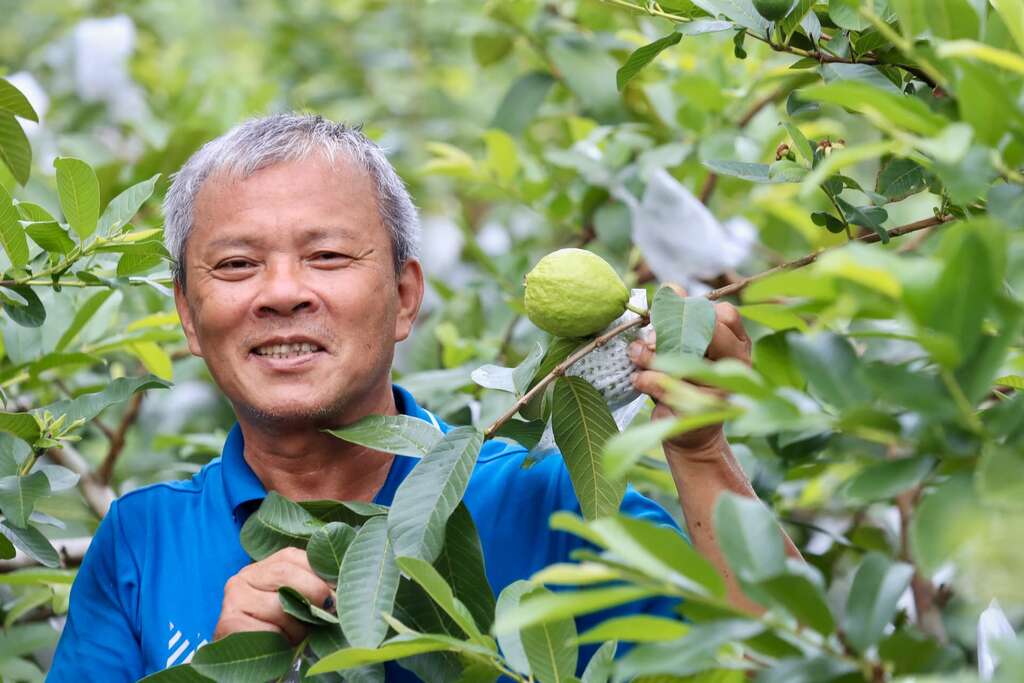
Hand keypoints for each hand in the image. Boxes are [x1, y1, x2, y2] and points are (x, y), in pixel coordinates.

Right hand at [213, 547, 333, 644]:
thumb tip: (341, 587)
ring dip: (297, 626)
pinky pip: (267, 629)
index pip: (294, 557)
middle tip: (328, 613)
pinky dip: (281, 641)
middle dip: (313, 593)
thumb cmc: (280, 629)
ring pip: (279, 605)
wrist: (248, 661)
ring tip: (296, 636)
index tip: (336, 592)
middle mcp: (244, 576)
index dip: (320, 573)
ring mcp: (233, 598)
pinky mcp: (228, 622)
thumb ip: (313, 589)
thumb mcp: (297, 604)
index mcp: (265, 566)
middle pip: (286, 574)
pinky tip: (278, 645)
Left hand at [628, 284, 751, 456]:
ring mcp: (723, 390)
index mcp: (738, 345)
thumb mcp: (684, 348)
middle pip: (710, 331)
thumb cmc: (685, 382)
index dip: (692, 308)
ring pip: (686, 358)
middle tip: (647, 338)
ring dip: (651, 354)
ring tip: (637, 355)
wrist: (691, 435)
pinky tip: (638, 379)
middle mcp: (738, 366)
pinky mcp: (700, 411)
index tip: (665, 314)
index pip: (726, 314)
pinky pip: (667, 385)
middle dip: (670, 330)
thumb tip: (672, 288)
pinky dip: (646, 379)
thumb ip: (679, 320)